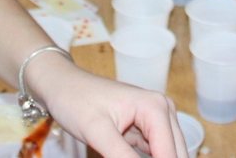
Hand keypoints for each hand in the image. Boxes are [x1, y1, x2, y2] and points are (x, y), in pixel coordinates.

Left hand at [34, 57, 186, 157]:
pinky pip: (155, 153)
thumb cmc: (76, 100)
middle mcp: (162, 110)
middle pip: (174, 154)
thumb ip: (122, 157)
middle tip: (120, 156)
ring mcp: (155, 119)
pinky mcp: (145, 129)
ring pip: (167, 154)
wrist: (61, 85)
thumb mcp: (98, 133)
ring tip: (118, 153)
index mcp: (155, 107)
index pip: (168, 154)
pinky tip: (125, 156)